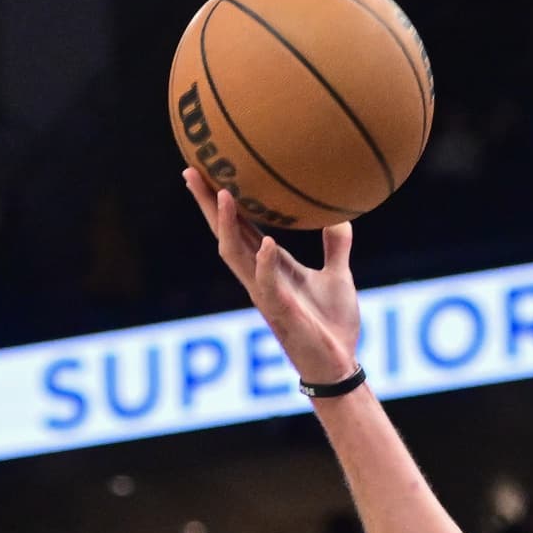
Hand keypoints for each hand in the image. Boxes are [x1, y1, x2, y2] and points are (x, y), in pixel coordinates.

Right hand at [181, 168, 358, 385]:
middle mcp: (259, 277)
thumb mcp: (338, 276)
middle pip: (224, 235)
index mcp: (270, 266)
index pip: (238, 227)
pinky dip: (267, 264)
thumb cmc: (333, 323)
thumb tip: (341, 215)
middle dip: (206, 205)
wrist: (339, 363)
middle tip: (191, 170)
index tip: (207, 170)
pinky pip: (268, 285)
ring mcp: (266, 295)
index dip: (221, 202)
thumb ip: (336, 246)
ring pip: (234, 256)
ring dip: (226, 226)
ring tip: (221, 194)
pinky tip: (269, 243)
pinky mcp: (280, 312)